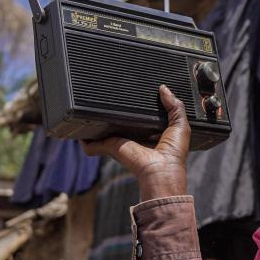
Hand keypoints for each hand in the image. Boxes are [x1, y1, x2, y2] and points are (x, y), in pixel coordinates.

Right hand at [81, 85, 190, 200]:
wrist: (160, 170)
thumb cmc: (174, 153)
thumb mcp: (181, 124)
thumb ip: (175, 106)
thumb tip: (164, 89)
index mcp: (150, 133)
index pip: (140, 118)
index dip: (136, 107)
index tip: (132, 95)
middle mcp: (133, 138)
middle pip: (119, 123)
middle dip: (112, 113)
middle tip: (106, 98)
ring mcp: (120, 143)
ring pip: (103, 131)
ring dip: (95, 123)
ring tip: (87, 108)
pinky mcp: (110, 147)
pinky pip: (92, 144)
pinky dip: (84, 139)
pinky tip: (79, 130)